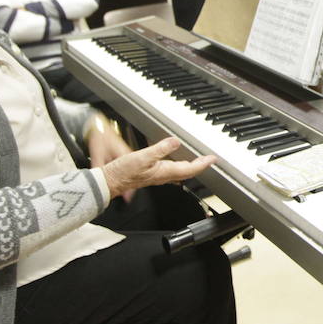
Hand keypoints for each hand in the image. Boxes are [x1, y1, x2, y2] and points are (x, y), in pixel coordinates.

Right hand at [100, 136, 216, 203]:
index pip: (189, 169)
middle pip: (187, 171)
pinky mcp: (151, 174)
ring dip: (190, 166)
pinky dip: (178, 165)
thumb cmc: (124, 172)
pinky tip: (176, 161)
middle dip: (199, 165)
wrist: (110, 181)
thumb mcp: (143, 156)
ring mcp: (157, 176)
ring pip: (179, 172)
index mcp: (164, 171)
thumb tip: (176, 142)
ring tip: (198, 159)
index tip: (212, 159)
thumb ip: (161, 149)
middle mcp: (163, 175)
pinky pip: (170, 170)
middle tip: (208, 159)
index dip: (202, 163)